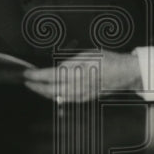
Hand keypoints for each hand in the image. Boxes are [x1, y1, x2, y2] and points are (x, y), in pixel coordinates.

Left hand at [24, 50, 142, 102]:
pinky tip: (52, 94)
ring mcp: (81, 95)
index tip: (27, 74)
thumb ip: (70, 62)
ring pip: (57, 97)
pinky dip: (56, 97)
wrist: (126, 73)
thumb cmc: (109, 60)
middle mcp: (77, 86)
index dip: (35, 76)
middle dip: (35, 87)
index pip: (49, 76)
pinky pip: (66, 100)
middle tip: (27, 82)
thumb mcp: (87, 54)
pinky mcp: (86, 99)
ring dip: (44, 93)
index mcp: (77, 72)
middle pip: (50, 90)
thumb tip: (58, 69)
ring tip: (36, 88)